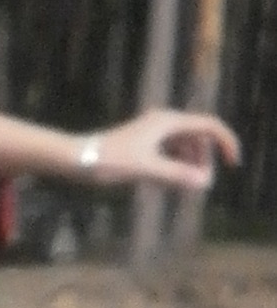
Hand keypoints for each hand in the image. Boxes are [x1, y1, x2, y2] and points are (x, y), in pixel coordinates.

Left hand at [91, 109, 239, 190]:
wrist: (77, 158)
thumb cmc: (109, 160)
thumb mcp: (146, 169)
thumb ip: (176, 175)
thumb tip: (205, 183)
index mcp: (167, 122)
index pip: (209, 126)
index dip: (225, 142)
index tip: (231, 164)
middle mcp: (163, 122)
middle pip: (199, 137)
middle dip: (204, 158)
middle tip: (198, 183)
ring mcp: (153, 132)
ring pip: (185, 146)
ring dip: (189, 164)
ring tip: (180, 185)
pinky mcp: (144, 143)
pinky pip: (170, 153)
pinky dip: (174, 166)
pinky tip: (165, 182)